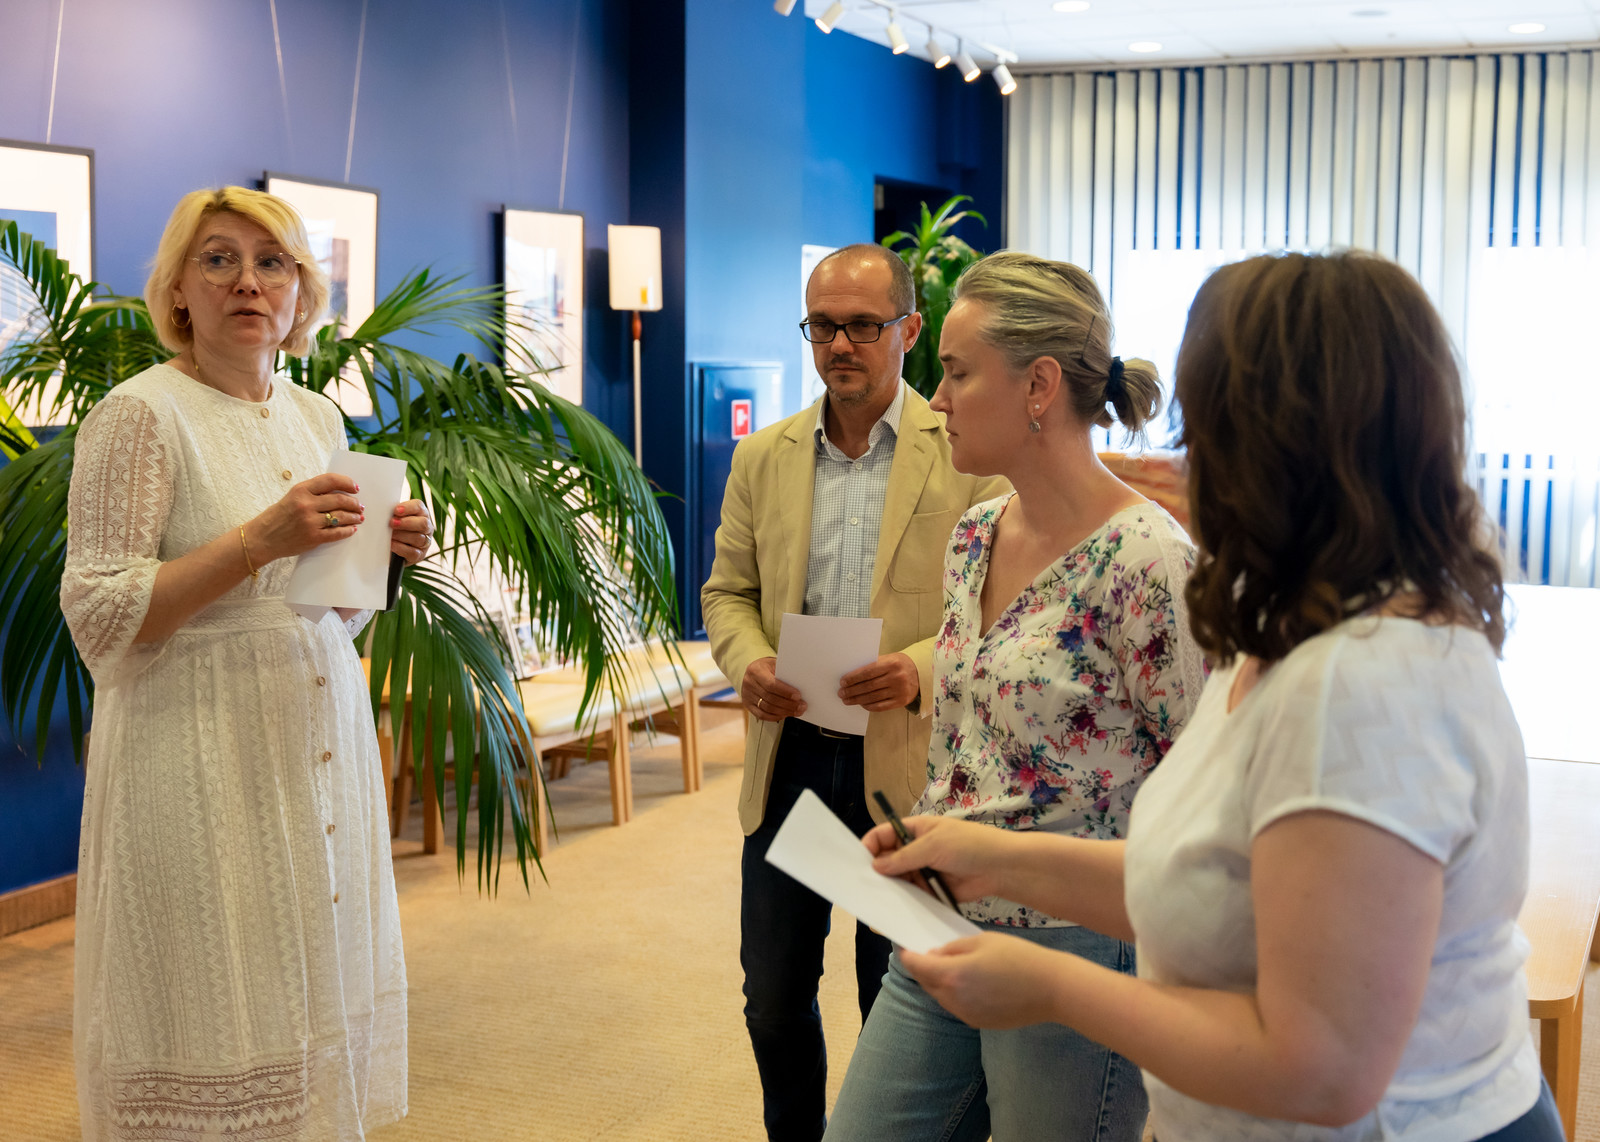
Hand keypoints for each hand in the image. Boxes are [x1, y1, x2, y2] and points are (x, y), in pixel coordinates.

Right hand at [246, 473, 362, 562]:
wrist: (262, 538)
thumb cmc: (278, 516)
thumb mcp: (292, 497)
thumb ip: (312, 493)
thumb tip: (339, 492)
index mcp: (301, 490)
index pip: (330, 480)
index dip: (347, 482)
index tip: (356, 488)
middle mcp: (306, 504)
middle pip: (340, 500)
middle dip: (354, 503)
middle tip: (360, 506)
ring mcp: (310, 522)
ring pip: (341, 517)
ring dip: (354, 517)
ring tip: (359, 517)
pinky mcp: (313, 537)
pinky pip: (336, 533)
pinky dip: (347, 531)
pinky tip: (352, 529)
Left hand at [390, 498, 432, 564]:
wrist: (392, 549)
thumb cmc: (394, 529)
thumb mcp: (394, 517)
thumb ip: (392, 513)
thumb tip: (380, 510)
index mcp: (421, 513)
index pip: (419, 506)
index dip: (408, 508)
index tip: (396, 510)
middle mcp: (426, 527)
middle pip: (423, 523)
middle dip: (406, 523)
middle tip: (392, 523)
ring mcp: (425, 542)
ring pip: (419, 538)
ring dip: (402, 536)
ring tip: (390, 535)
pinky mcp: (420, 555)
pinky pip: (413, 552)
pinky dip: (401, 548)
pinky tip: (392, 544)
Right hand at [742, 656, 805, 721]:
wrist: (754, 670)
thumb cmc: (768, 667)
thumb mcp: (775, 664)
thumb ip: (785, 673)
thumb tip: (801, 684)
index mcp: (755, 670)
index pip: (771, 684)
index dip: (785, 692)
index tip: (798, 696)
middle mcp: (749, 683)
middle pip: (770, 698)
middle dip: (788, 704)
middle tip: (802, 706)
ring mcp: (747, 695)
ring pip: (767, 708)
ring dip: (784, 711)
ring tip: (797, 711)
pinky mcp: (748, 705)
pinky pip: (762, 715)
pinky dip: (775, 717)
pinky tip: (785, 714)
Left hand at [838, 652, 918, 711]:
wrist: (921, 673)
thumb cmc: (900, 665)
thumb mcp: (889, 659)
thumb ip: (873, 665)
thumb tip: (852, 675)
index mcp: (892, 663)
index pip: (868, 672)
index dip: (853, 678)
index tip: (843, 681)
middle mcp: (897, 677)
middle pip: (869, 686)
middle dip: (852, 690)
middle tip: (842, 693)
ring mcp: (900, 690)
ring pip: (873, 697)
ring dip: (857, 699)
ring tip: (847, 700)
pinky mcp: (901, 701)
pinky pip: (881, 706)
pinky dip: (869, 706)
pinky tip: (861, 704)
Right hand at [864, 814, 1014, 902]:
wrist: (1001, 868)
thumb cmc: (969, 846)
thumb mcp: (933, 846)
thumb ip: (903, 857)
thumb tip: (875, 866)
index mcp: (915, 830)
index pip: (884, 835)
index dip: (870, 846)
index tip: (858, 863)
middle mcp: (916, 849)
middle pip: (888, 859)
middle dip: (876, 871)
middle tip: (861, 888)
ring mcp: (924, 870)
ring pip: (898, 880)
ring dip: (889, 890)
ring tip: (873, 903)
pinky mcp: (932, 890)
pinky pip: (913, 896)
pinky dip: (903, 903)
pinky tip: (892, 912)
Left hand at [899, 933, 1066, 1029]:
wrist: (1051, 989)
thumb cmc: (1019, 957)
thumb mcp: (982, 940)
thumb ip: (952, 948)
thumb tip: (934, 955)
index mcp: (951, 975)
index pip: (915, 966)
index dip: (907, 954)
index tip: (905, 945)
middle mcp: (954, 999)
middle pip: (926, 983)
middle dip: (923, 968)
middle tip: (929, 952)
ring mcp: (966, 1014)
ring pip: (941, 996)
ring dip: (940, 982)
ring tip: (953, 966)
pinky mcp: (978, 1023)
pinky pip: (957, 1006)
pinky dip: (956, 994)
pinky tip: (972, 982)